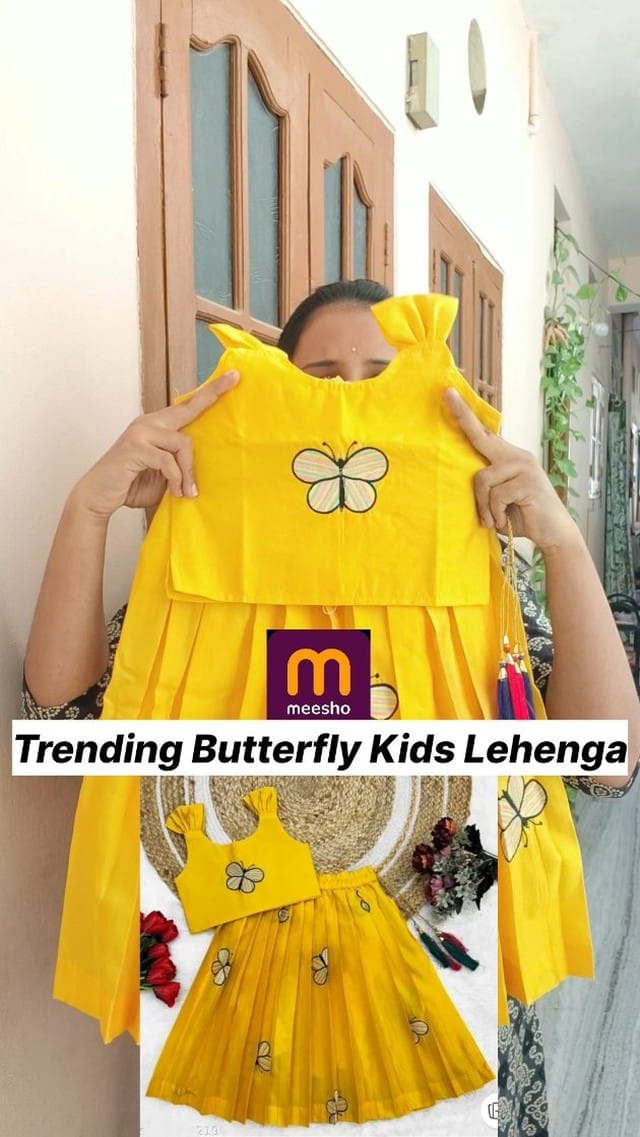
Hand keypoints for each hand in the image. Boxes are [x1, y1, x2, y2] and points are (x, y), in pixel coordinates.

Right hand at [72, 371, 239, 518]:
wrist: (98, 497)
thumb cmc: (130, 485)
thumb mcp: (163, 476)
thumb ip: (179, 466)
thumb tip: (204, 468)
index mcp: (156, 427)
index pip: (186, 407)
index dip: (209, 392)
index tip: (233, 377)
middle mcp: (148, 423)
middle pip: (187, 408)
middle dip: (212, 394)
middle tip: (235, 379)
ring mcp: (140, 433)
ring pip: (182, 443)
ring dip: (188, 472)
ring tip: (187, 492)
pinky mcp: (135, 447)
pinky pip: (167, 460)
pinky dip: (175, 478)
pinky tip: (175, 491)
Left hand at [443, 387, 578, 552]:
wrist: (553, 534)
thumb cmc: (522, 517)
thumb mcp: (499, 499)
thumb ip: (486, 485)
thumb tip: (459, 476)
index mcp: (509, 458)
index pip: (484, 434)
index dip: (466, 415)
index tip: (449, 394)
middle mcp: (518, 456)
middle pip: (482, 437)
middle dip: (462, 416)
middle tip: (446, 394)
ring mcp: (524, 467)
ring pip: (483, 479)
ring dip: (483, 505)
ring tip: (494, 519)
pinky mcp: (528, 482)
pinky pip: (495, 495)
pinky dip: (495, 512)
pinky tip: (504, 520)